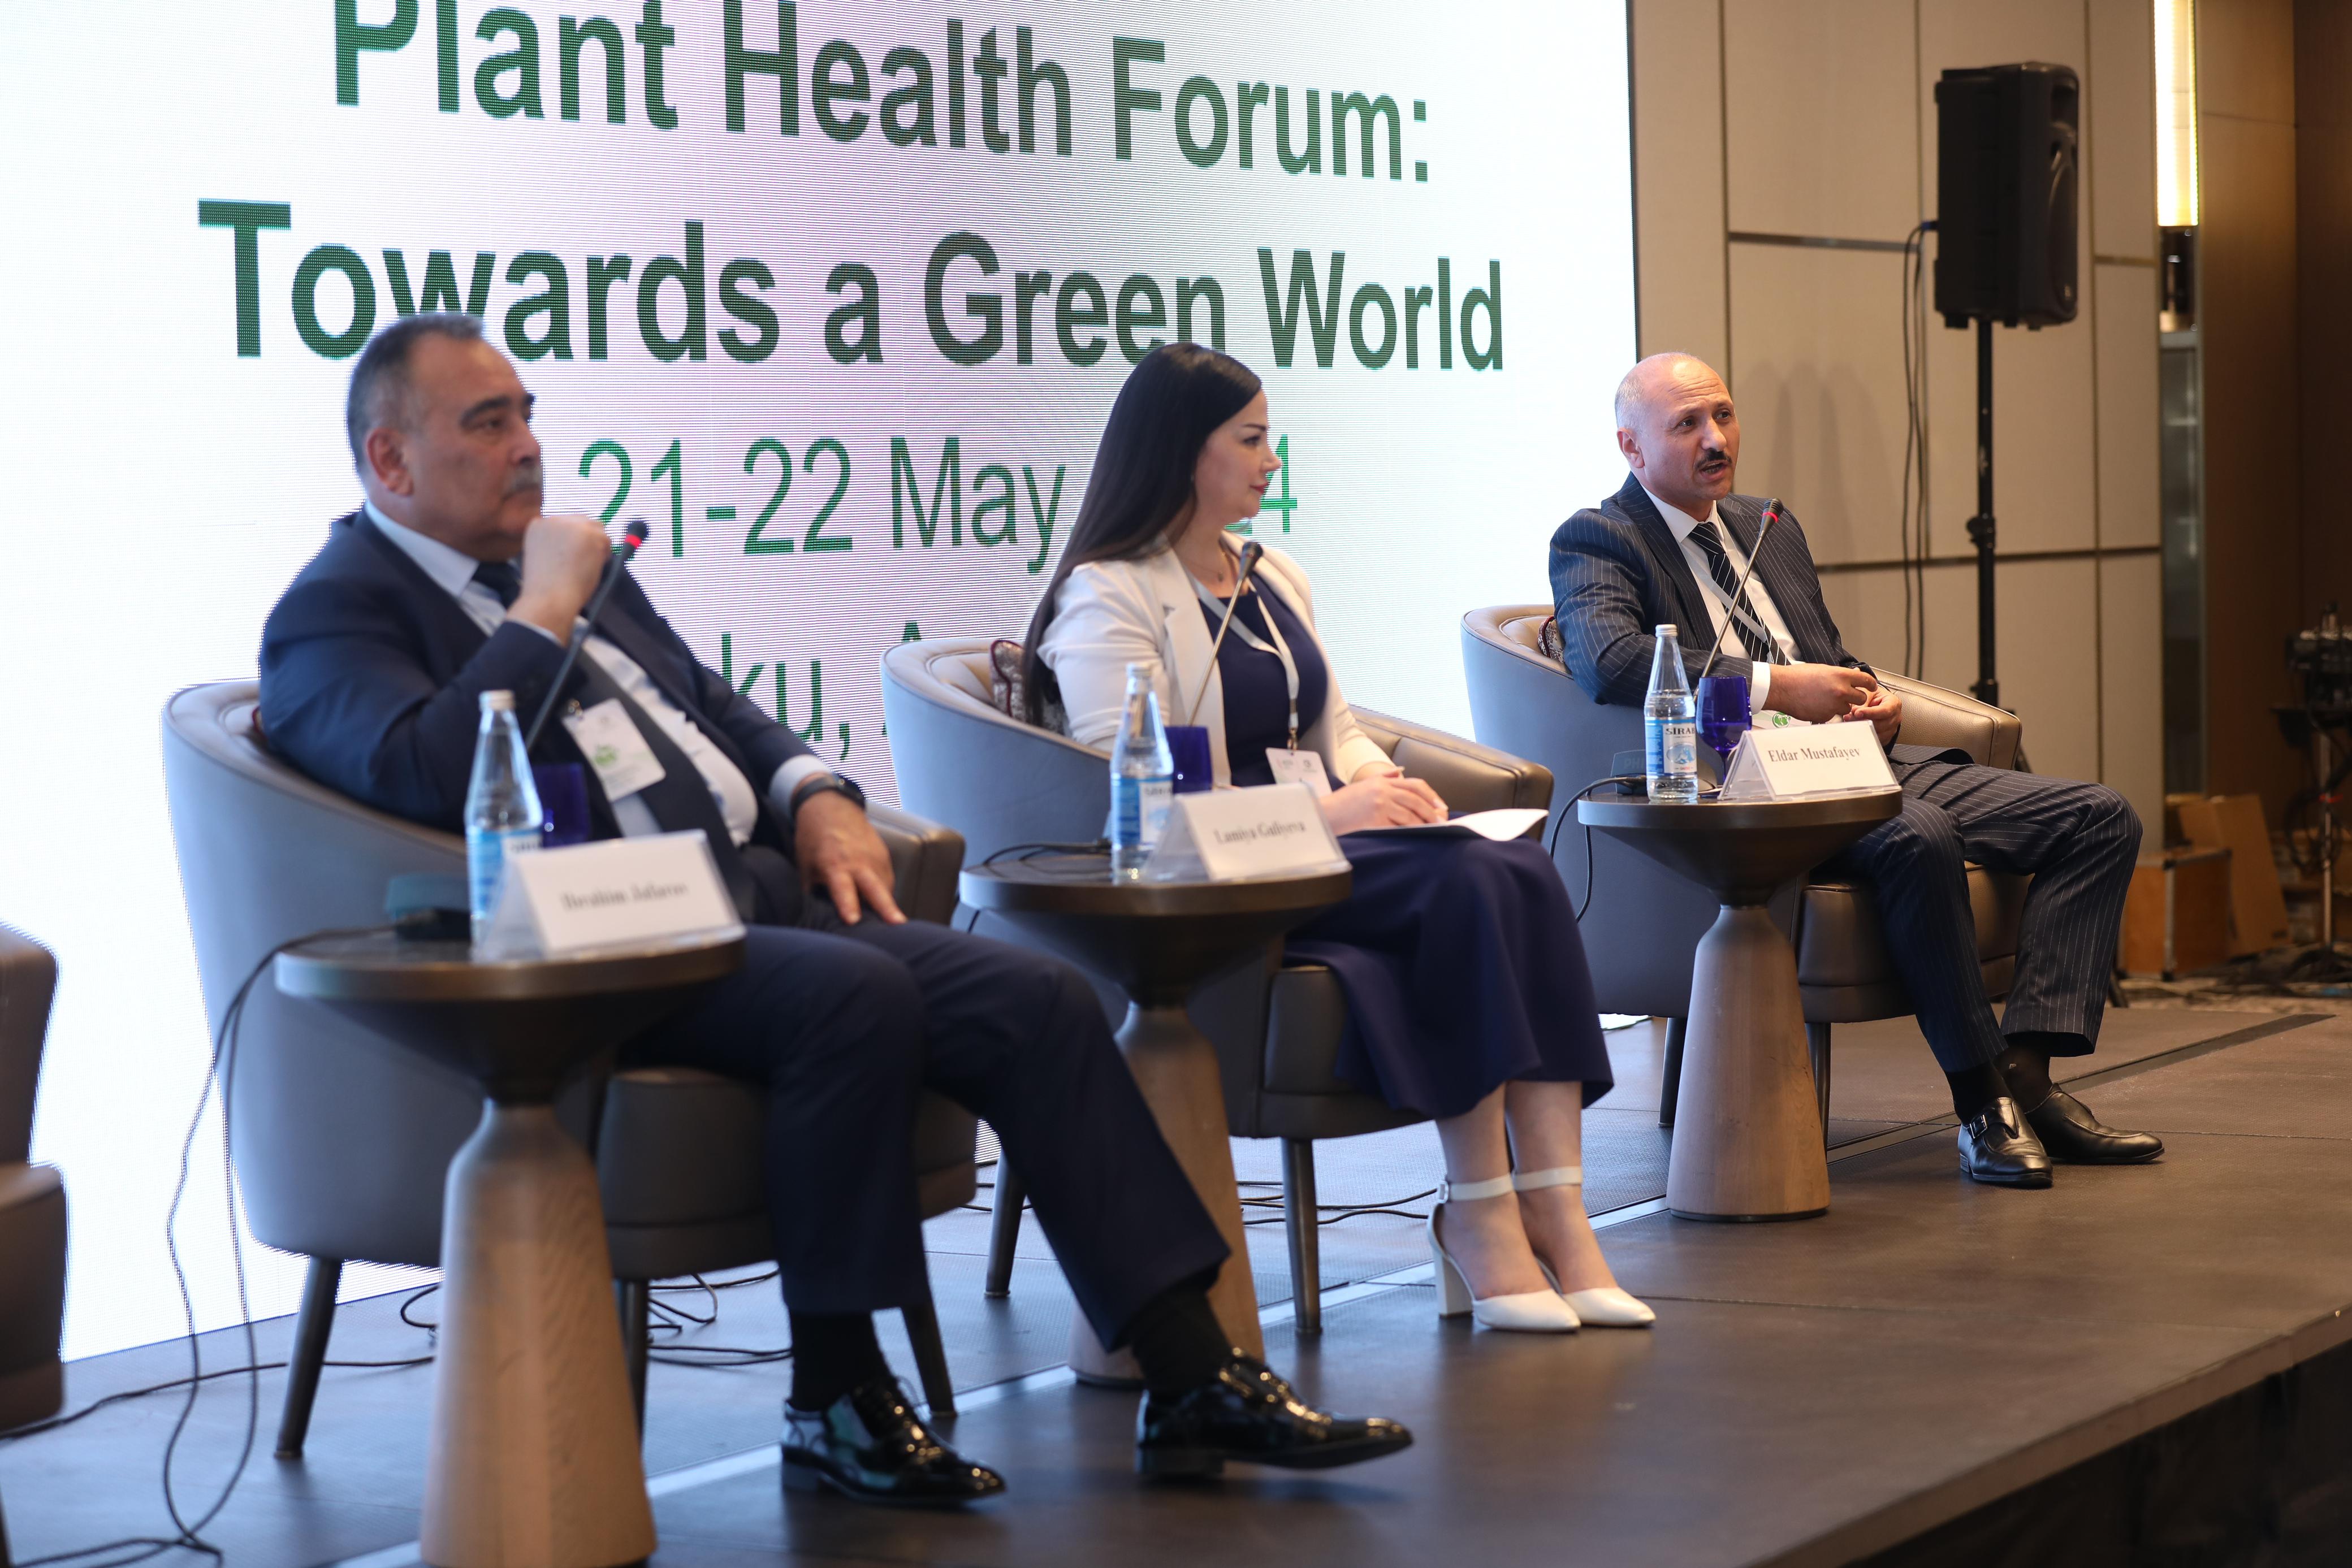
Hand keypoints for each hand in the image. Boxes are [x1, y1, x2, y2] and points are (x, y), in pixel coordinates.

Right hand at [507, 513, 610, 638]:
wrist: (549, 598)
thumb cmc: (547, 587)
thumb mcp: (545, 557)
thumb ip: (558, 545)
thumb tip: (585, 542)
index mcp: (537, 525)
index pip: (565, 524)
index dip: (573, 540)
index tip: (572, 556)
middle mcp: (553, 519)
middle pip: (582, 521)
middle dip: (588, 540)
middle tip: (585, 562)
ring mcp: (572, 524)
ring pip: (597, 528)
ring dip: (597, 547)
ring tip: (585, 567)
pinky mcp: (589, 533)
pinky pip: (606, 540)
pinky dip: (603, 555)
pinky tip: (591, 568)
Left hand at [795, 790, 905, 924]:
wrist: (832, 807)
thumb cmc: (814, 838)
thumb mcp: (806, 866)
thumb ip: (814, 892)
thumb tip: (819, 917)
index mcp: (835, 865)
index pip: (843, 889)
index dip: (848, 905)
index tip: (853, 920)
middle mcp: (859, 862)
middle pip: (876, 889)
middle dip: (887, 908)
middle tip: (898, 924)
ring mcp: (875, 858)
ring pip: (885, 888)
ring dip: (887, 906)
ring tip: (891, 924)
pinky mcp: (885, 855)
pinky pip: (887, 880)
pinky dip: (884, 893)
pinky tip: (880, 903)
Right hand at [1321, 763, 1446, 833]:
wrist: (1323, 815)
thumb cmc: (1342, 804)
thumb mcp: (1363, 785)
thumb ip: (1382, 778)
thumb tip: (1399, 773)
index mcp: (1381, 782)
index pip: (1413, 784)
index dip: (1430, 795)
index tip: (1440, 806)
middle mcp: (1382, 791)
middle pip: (1415, 799)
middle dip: (1431, 811)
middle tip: (1441, 821)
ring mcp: (1379, 805)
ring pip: (1410, 814)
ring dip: (1423, 823)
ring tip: (1431, 830)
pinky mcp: (1374, 820)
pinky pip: (1398, 827)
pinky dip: (1409, 831)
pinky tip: (1415, 836)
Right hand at [1766, 661, 1878, 722]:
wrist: (1781, 688)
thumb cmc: (1797, 677)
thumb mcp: (1823, 669)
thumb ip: (1840, 674)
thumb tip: (1853, 676)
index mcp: (1840, 675)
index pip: (1866, 681)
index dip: (1870, 684)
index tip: (1871, 687)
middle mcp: (1840, 690)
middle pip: (1861, 698)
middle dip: (1855, 698)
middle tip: (1846, 695)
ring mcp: (1833, 705)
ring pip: (1848, 709)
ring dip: (1841, 706)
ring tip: (1826, 700)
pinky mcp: (1825, 716)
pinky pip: (1833, 716)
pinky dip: (1828, 712)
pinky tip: (1817, 705)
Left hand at [1845, 680, 1901, 746]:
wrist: (1876, 702)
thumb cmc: (1874, 696)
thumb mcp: (1868, 693)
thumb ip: (1863, 701)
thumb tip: (1856, 711)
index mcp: (1894, 703)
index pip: (1884, 710)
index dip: (1870, 713)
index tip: (1857, 713)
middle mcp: (1895, 717)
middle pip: (1881, 724)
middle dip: (1863, 722)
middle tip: (1848, 717)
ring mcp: (1891, 728)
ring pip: (1877, 734)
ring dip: (1861, 730)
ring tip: (1850, 722)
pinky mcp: (1885, 737)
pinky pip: (1875, 740)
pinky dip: (1864, 736)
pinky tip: (1855, 729)